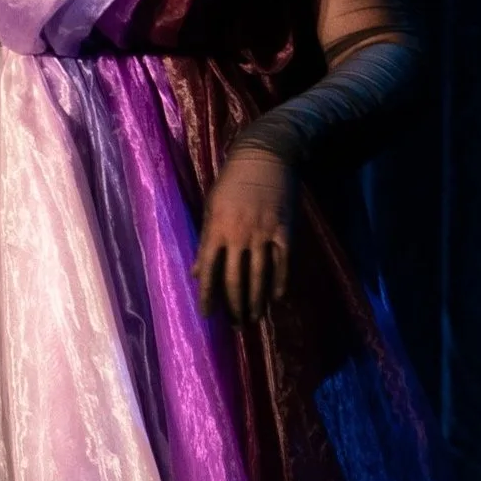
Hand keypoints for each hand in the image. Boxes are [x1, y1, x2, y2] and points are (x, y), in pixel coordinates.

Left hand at [192, 147, 297, 321]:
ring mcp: (263, 234)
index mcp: (216, 230)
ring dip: (256, 301)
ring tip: (254, 318)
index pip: (209, 272)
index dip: (208, 297)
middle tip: (235, 324)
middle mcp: (239, 236)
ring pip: (259, 277)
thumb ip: (205, 242)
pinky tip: (276, 299)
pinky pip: (282, 264)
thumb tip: (196, 273)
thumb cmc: (232, 181)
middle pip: (235, 280)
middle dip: (234, 306)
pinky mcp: (284, 231)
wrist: (264, 156)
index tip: (208, 316)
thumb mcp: (211, 207)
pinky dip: (279, 283)